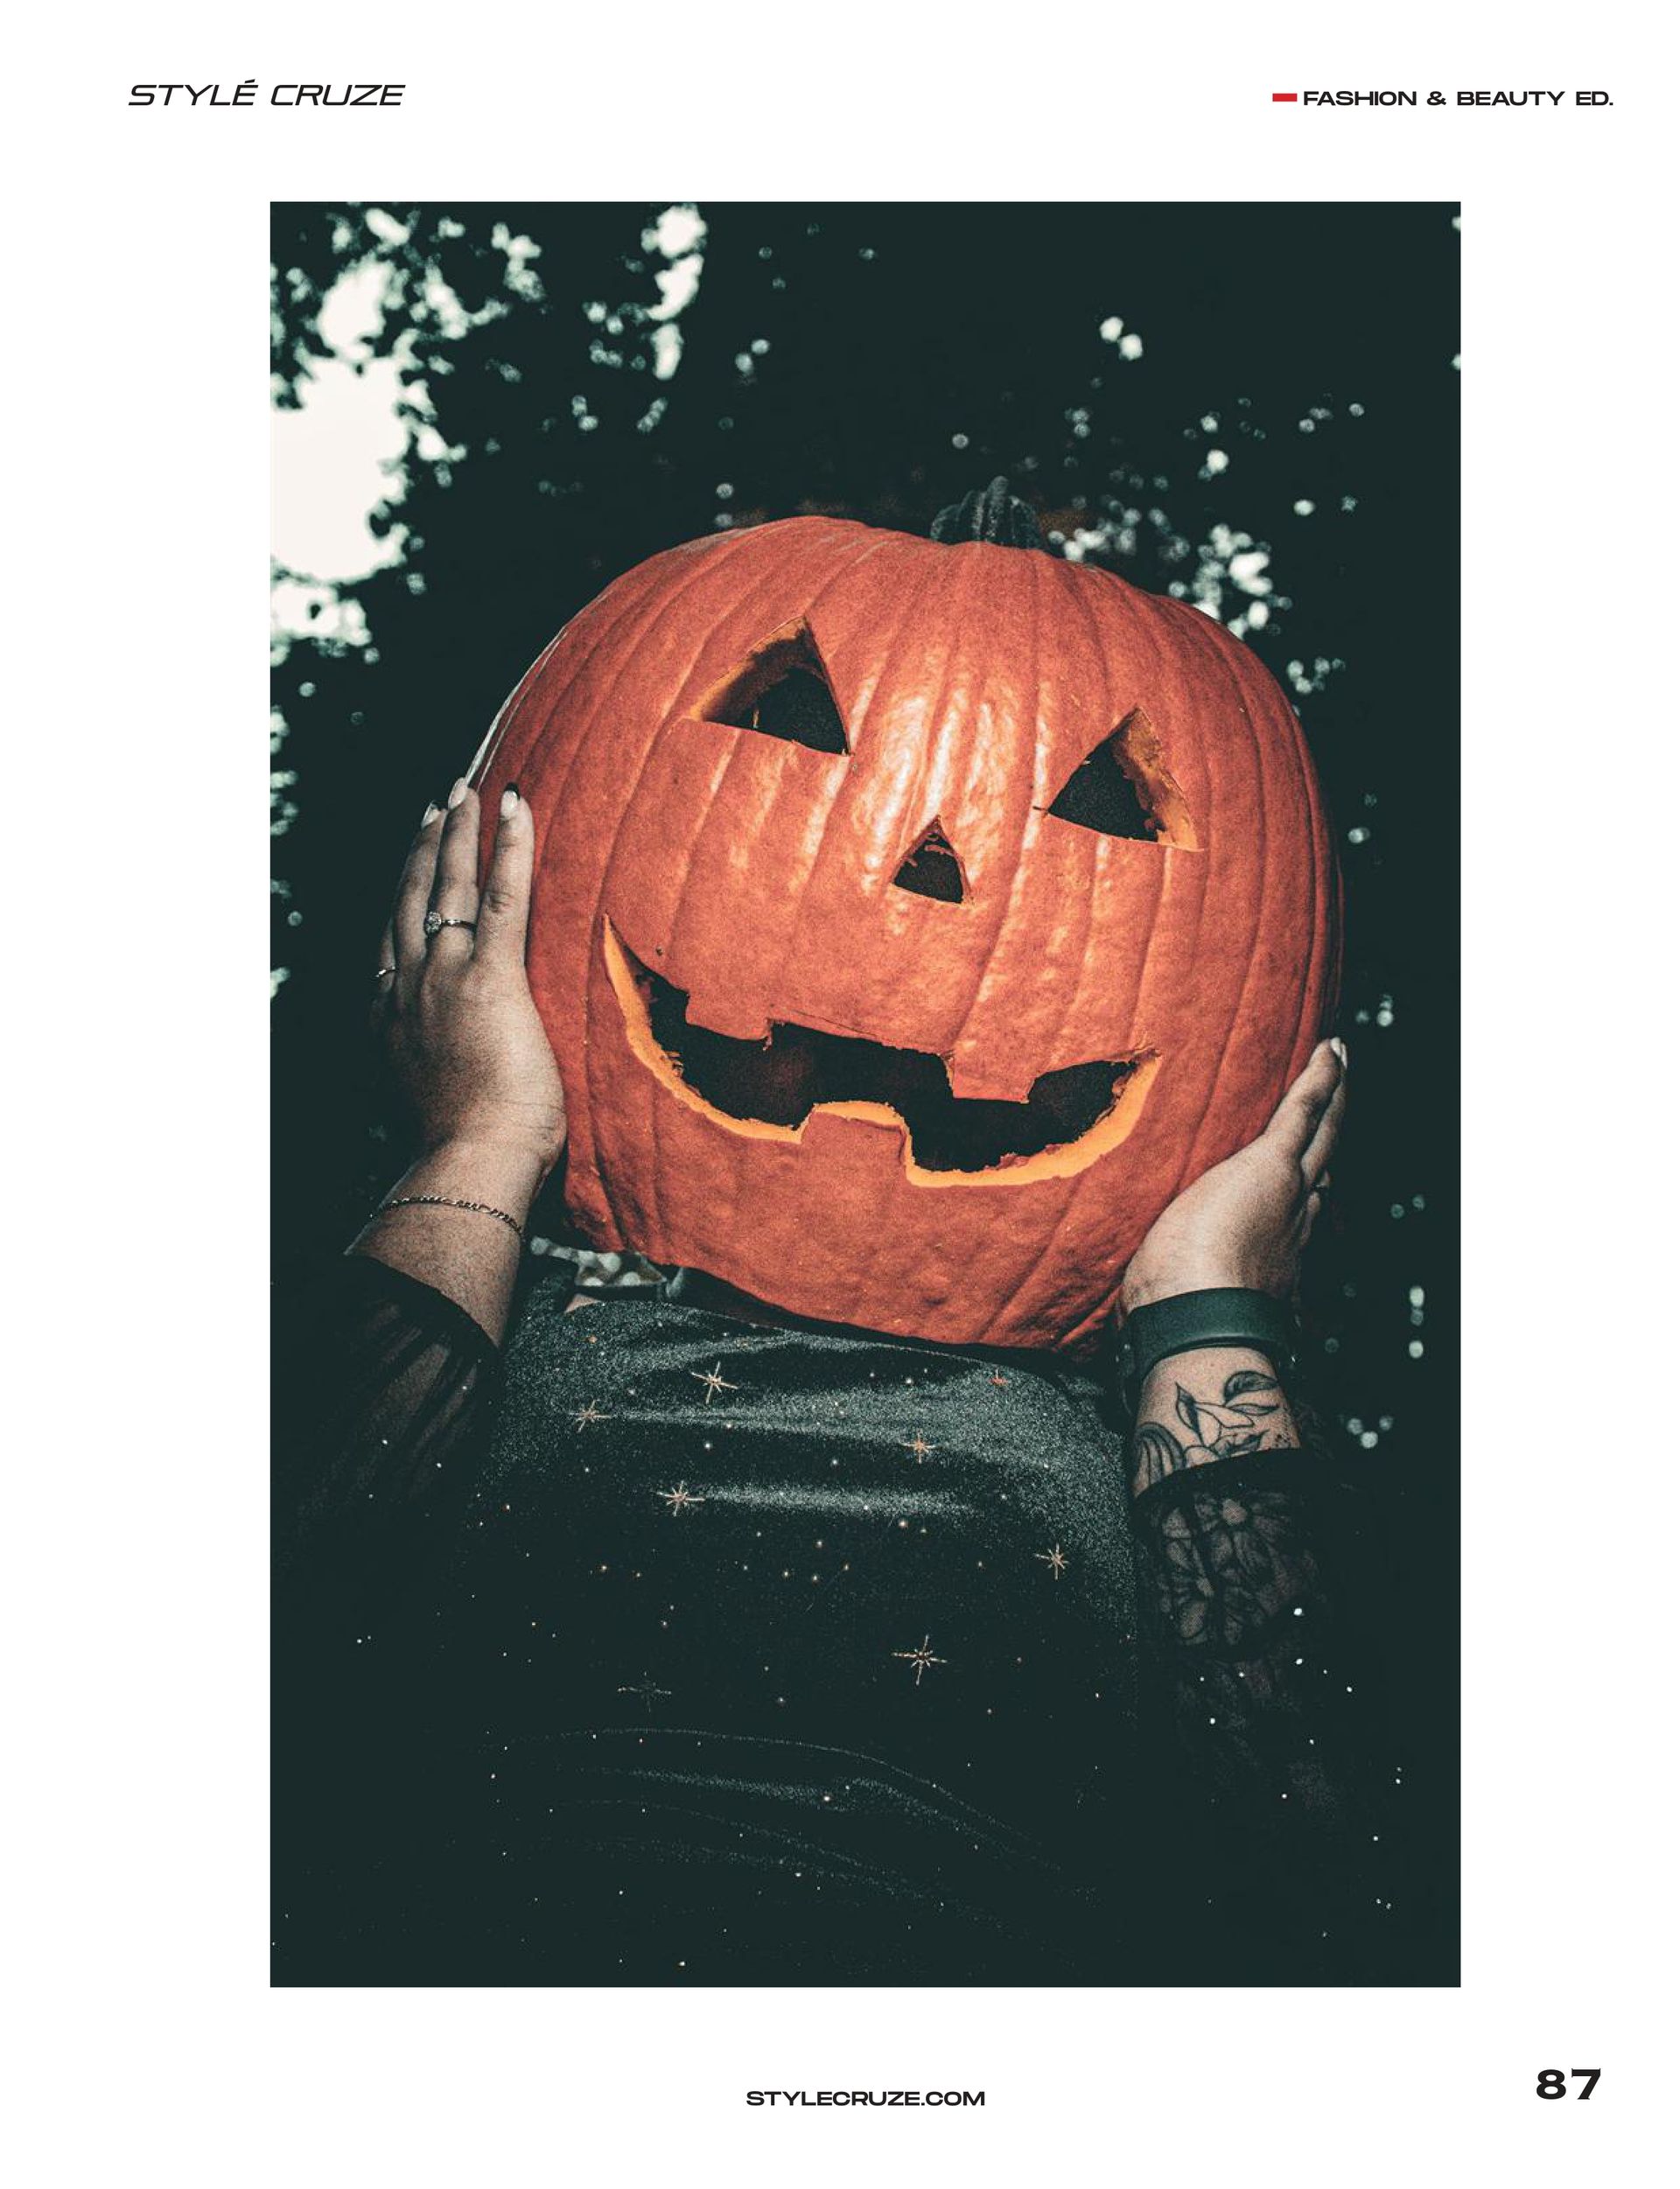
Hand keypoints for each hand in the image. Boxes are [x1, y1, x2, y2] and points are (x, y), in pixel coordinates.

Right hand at [372, 779, 565, 1188]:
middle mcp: (408, 988)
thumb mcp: (431, 1108)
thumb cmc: (469, 1153)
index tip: (410, 867)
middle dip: (424, 846)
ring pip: (447, 886)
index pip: (392, 944)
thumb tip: (455, 1077)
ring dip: (456, 832)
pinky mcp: (491, 977)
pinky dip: (510, 845)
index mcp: (391, 1020)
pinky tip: (514, 805)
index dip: (401, 899)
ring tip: (464, 791)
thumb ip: (435, 1078)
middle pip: (410, 899)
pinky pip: (504, 896)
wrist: (469, 1163)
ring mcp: (445, 978)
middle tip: (436, 804)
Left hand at [1120, 1039, 1345, 1313]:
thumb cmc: (1171, 1317)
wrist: (1194, 1315)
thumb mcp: (1170, 1295)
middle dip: (1328, 1137)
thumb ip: (1160, 1286)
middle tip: (1341, 1101)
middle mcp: (1289, 1223)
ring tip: (1340, 1062)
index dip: (1304, 1191)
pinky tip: (1332, 1051)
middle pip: (1316, 1168)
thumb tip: (1129, 1305)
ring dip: (1332, 1097)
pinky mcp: (1271, 1165)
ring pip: (1318, 1136)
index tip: (1311, 1177)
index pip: (1292, 1215)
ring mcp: (1285, 1192)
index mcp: (1265, 1257)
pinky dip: (1321, 1080)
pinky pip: (1304, 1113)